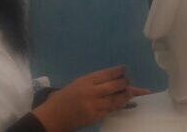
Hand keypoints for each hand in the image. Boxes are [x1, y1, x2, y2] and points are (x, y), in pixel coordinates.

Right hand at [32, 66, 151, 131]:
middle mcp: (91, 91)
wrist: (54, 116)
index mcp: (87, 80)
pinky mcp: (95, 116)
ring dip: (126, 95)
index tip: (124, 69)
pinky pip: (111, 110)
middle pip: (115, 85)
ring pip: (116, 99)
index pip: (108, 73)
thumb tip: (116, 77)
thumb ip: (96, 81)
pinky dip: (119, 106)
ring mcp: (94, 105)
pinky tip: (125, 103)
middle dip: (125, 83)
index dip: (119, 71)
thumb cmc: (67, 97)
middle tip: (128, 82)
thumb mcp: (79, 83)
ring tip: (133, 92)